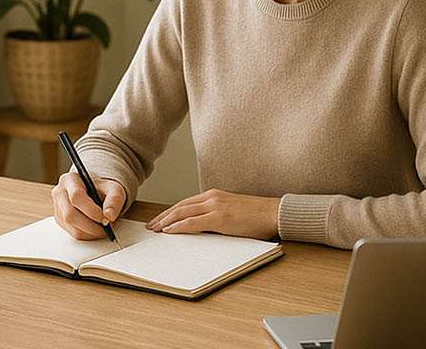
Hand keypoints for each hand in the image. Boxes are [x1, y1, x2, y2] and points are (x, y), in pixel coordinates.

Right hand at [52, 172, 126, 240]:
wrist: (95, 192)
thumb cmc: (102, 189)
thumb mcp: (114, 189)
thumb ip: (114, 200)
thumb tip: (109, 216)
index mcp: (70, 180)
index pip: (76, 196)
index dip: (90, 210)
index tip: (104, 218)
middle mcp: (60, 193)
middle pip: (70, 214)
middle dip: (91, 225)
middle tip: (106, 226)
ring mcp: (58, 208)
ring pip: (71, 226)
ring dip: (90, 231)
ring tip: (103, 228)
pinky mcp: (60, 221)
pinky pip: (73, 233)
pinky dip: (87, 234)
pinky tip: (96, 229)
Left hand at [146, 189, 279, 239]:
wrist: (273, 213)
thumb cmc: (256, 215)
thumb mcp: (231, 212)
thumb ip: (216, 216)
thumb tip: (202, 227)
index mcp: (214, 195)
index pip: (186, 203)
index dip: (170, 212)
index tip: (160, 220)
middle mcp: (212, 197)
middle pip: (180, 206)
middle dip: (163, 217)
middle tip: (151, 226)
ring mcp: (215, 206)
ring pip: (182, 212)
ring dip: (166, 221)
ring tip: (156, 230)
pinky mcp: (219, 217)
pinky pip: (193, 222)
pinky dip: (179, 226)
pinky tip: (169, 231)